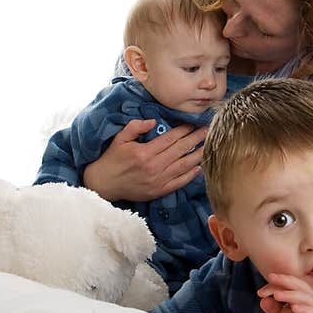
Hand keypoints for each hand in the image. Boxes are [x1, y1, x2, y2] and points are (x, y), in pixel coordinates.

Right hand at [83, 118, 207, 201]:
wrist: (104, 184)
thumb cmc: (112, 159)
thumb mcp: (120, 139)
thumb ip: (136, 127)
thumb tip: (153, 121)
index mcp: (145, 153)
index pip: (170, 139)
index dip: (184, 130)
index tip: (192, 124)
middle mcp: (154, 167)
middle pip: (180, 150)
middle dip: (195, 139)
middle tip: (207, 131)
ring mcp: (158, 180)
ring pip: (184, 166)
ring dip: (198, 156)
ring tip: (208, 147)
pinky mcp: (159, 191)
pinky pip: (179, 182)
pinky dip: (190, 175)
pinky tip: (199, 167)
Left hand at [257, 274, 312, 312]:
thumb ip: (272, 308)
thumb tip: (263, 299)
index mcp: (303, 297)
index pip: (291, 284)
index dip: (278, 283)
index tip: (261, 290)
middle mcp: (312, 301)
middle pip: (301, 286)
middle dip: (285, 281)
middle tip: (271, 280)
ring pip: (307, 298)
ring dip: (292, 294)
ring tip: (277, 295)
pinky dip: (304, 309)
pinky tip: (293, 308)